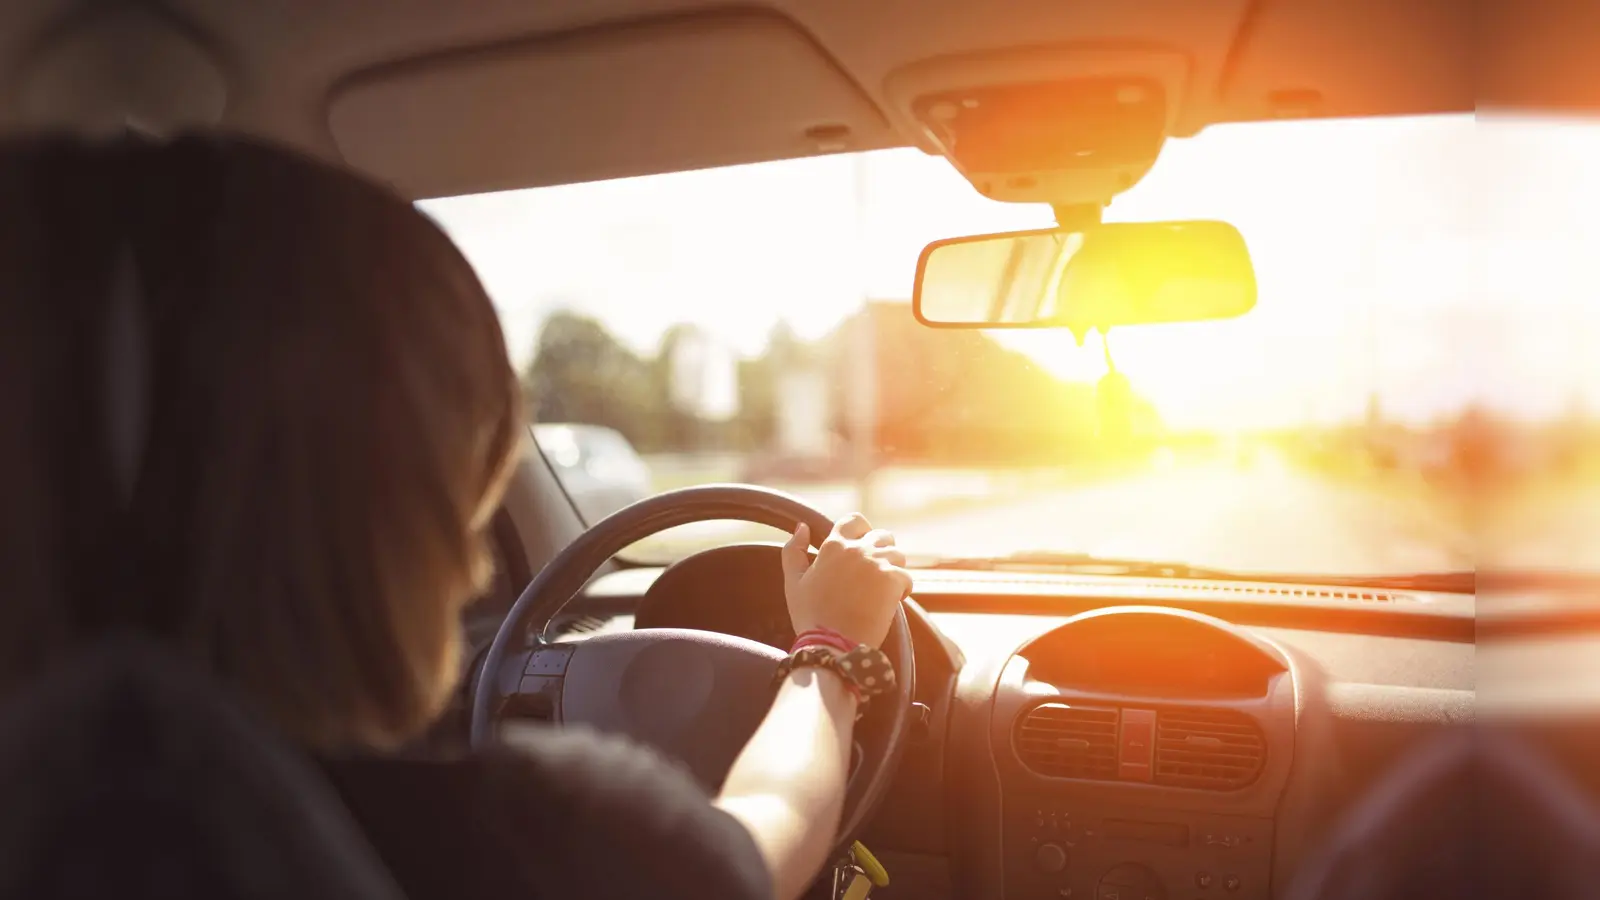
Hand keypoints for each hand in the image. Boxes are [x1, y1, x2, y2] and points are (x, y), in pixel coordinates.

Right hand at [780, 513, 910, 647]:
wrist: (832, 644)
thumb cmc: (811, 616)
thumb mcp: (793, 582)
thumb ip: (793, 551)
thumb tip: (802, 527)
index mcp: (833, 545)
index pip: (855, 520)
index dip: (862, 530)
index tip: (862, 546)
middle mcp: (857, 549)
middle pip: (883, 536)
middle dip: (882, 551)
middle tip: (874, 574)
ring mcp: (877, 563)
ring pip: (898, 556)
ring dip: (893, 570)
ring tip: (881, 590)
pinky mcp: (893, 581)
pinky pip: (906, 577)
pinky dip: (902, 589)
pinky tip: (890, 603)